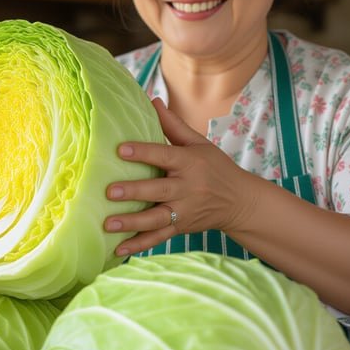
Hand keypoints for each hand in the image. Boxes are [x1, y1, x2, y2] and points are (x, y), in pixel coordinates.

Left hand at [104, 99, 257, 256]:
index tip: (120, 150)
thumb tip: (152, 99)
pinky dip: (139, 245)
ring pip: (157, 219)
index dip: (143, 152)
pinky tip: (118, 250)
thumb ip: (173, 125)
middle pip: (159, 191)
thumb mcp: (198, 143)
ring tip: (109, 225)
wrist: (240, 202)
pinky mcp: (181, 227)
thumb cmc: (216, 167)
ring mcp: (185, 211)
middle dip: (135, 192)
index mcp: (190, 163)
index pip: (164, 156)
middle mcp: (188, 188)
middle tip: (110, 192)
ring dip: (132, 223)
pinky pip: (159, 238)